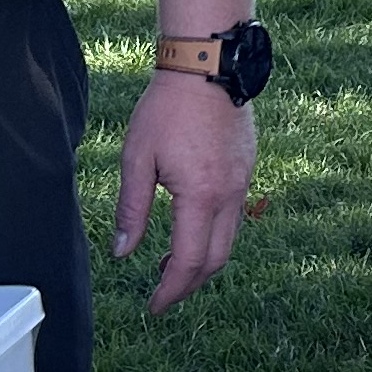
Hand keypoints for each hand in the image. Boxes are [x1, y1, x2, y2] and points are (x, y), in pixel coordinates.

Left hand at [116, 68, 254, 310]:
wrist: (207, 65)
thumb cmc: (166, 109)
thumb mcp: (137, 158)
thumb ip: (132, 208)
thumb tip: (123, 253)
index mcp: (201, 197)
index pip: (189, 262)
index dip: (171, 290)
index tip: (154, 306)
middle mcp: (230, 195)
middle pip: (216, 260)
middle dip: (190, 284)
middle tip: (164, 292)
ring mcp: (244, 181)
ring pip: (229, 239)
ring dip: (203, 260)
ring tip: (172, 264)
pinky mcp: (248, 167)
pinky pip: (235, 214)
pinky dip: (214, 234)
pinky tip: (192, 227)